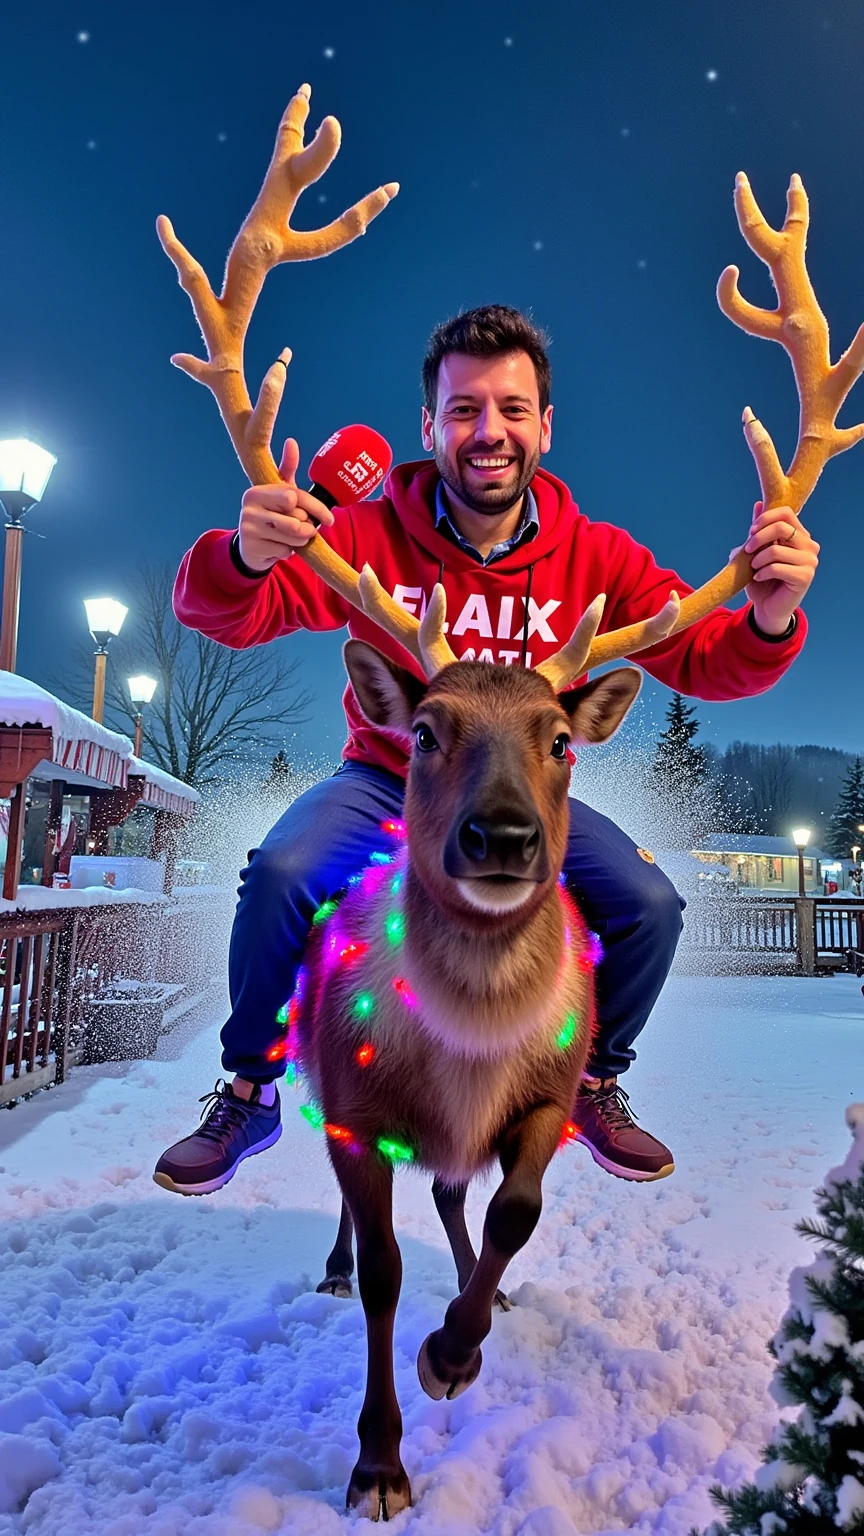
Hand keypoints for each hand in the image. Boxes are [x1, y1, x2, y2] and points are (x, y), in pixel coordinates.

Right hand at [238, 438, 334, 571]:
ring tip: (292, 538)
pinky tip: (279, 546)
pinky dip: (288, 552)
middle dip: (307, 526)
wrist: (251, 547)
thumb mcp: (279, 493)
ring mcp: (248, 529)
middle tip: (301, 528)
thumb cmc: (272, 515)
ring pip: (294, 536)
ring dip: (300, 541)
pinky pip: (286, 551)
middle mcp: (249, 508)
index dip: (316, 509)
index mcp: (256, 492)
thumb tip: (291, 441)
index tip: (329, 519)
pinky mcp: (252, 548)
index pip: (295, 496)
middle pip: (298, 518)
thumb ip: (287, 469)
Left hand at [730, 501, 819, 634]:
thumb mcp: (757, 551)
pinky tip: (758, 578)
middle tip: (747, 551)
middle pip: (781, 528)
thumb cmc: (762, 578)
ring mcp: (810, 561)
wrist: (766, 607)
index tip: (750, 532)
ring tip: (753, 568)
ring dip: (758, 559)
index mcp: (799, 535)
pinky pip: (777, 568)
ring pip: (777, 549)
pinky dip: (762, 572)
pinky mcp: (805, 577)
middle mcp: (809, 545)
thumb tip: (758, 504)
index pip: (786, 513)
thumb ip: (759, 530)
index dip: (765, 519)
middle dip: (758, 538)